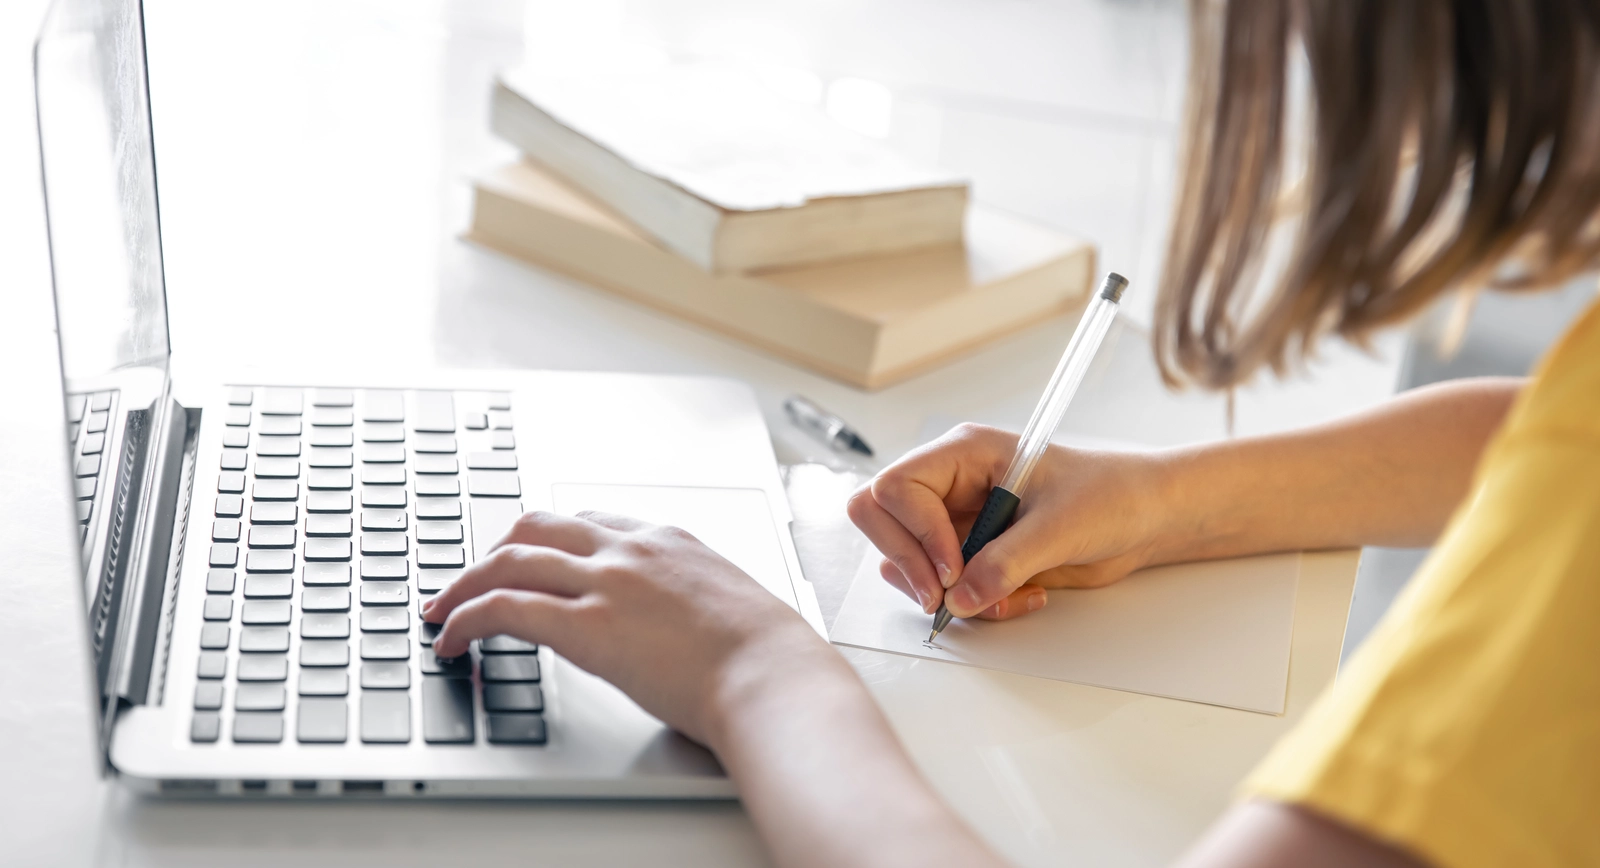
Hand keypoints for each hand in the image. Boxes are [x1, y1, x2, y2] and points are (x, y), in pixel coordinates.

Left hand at [422, 510, 836, 747]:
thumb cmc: (766, 656)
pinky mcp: (586, 625)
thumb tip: (673, 630)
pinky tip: (453, 640)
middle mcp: (631, 549)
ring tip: (443, 612)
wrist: (774, 676)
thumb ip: (687, 603)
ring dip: (465, 584)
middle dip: (496, 550)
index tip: (529, 559)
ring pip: (509, 559)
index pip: (589, 521)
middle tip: (472, 581)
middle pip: (538, 525)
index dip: (547, 540)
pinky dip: (466, 620)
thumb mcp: (726, 607)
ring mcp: (606, 582)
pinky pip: (504, 608)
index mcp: (668, 539)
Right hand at [847, 423, 1166, 620]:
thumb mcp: (1061, 526)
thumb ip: (1006, 562)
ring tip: (999, 598)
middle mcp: (950, 486)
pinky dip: (973, 605)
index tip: (954, 566)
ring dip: (945, 593)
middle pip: (879, 519)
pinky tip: (1019, 596)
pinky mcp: (971, 556)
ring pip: (905, 562)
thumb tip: (960, 598)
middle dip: (908, 564)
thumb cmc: (1112, 495)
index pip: (896, 488)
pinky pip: (943, 589)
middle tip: (945, 595)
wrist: (1145, 519)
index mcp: (964, 454)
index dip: (916, 532)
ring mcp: (956, 522)